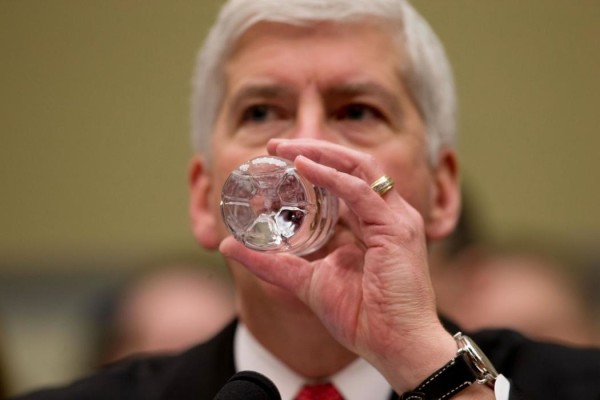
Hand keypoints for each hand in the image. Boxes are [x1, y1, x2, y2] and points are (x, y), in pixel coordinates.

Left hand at [220, 138, 456, 391]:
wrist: (395, 346)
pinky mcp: (396, 228)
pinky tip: (304, 167)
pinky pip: (361, 191)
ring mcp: (395, 218)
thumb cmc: (362, 316)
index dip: (310, 168)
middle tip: (276, 146)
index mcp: (369, 224)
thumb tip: (227, 246)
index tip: (275, 161)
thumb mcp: (306, 281)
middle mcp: (385, 214)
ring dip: (321, 154)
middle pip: (351, 165)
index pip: (341, 182)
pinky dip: (332, 176)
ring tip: (286, 149)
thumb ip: (271, 263)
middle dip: (313, 151)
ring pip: (358, 167)